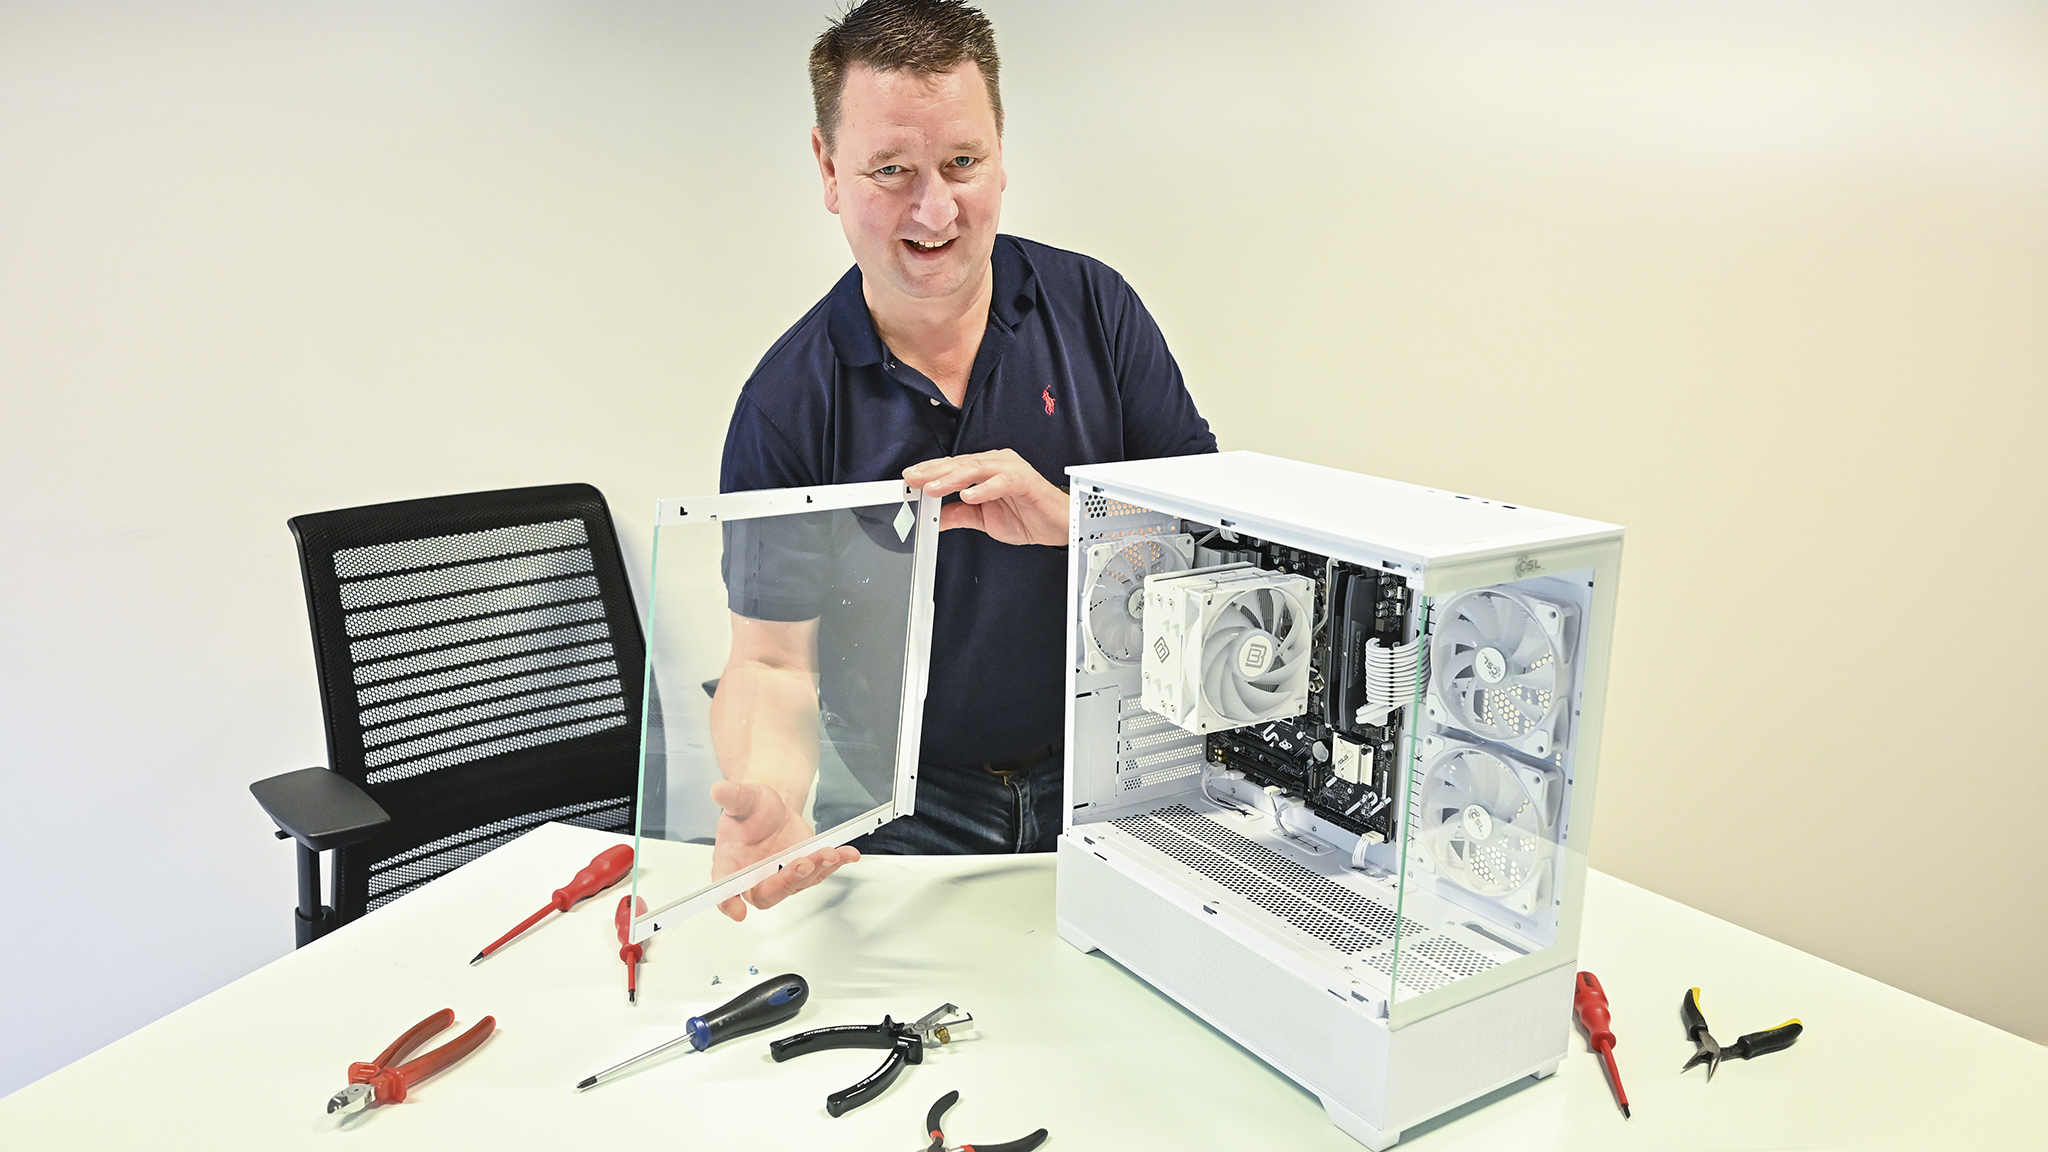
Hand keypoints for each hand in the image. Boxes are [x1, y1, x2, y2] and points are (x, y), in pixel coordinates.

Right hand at [708, 780, 859, 921]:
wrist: (770, 809)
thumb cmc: (750, 812)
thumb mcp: (741, 798)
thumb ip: (732, 797)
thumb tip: (719, 790)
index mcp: (730, 863)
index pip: (725, 888)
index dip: (728, 901)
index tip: (737, 910)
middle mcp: (755, 877)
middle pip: (768, 893)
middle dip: (787, 881)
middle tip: (802, 864)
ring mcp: (781, 876)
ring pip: (798, 883)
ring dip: (816, 869)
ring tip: (828, 853)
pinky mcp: (804, 870)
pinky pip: (820, 871)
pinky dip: (836, 863)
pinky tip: (847, 855)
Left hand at [904, 449, 1066, 545]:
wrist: (1058, 525)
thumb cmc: (1026, 515)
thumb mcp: (982, 519)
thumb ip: (958, 515)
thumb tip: (934, 518)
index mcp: (985, 470)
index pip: (953, 467)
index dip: (930, 472)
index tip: (909, 480)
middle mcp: (996, 464)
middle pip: (961, 464)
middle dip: (935, 472)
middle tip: (914, 480)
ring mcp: (1011, 469)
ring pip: (977, 468)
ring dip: (954, 478)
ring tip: (934, 488)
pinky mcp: (1025, 480)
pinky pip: (1003, 480)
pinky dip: (985, 488)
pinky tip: (969, 496)